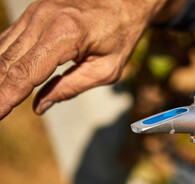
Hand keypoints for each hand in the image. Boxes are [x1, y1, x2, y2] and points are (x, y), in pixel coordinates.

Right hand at [0, 0, 182, 118]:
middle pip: (7, 61)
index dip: (7, 96)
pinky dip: (2, 60)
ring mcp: (35, 12)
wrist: (124, 2)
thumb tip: (39, 106)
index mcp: (65, 34)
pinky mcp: (34, 13)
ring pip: (3, 50)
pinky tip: (1, 78)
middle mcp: (43, 19)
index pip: (26, 72)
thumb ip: (71, 87)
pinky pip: (10, 39)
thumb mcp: (105, 70)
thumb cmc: (120, 36)